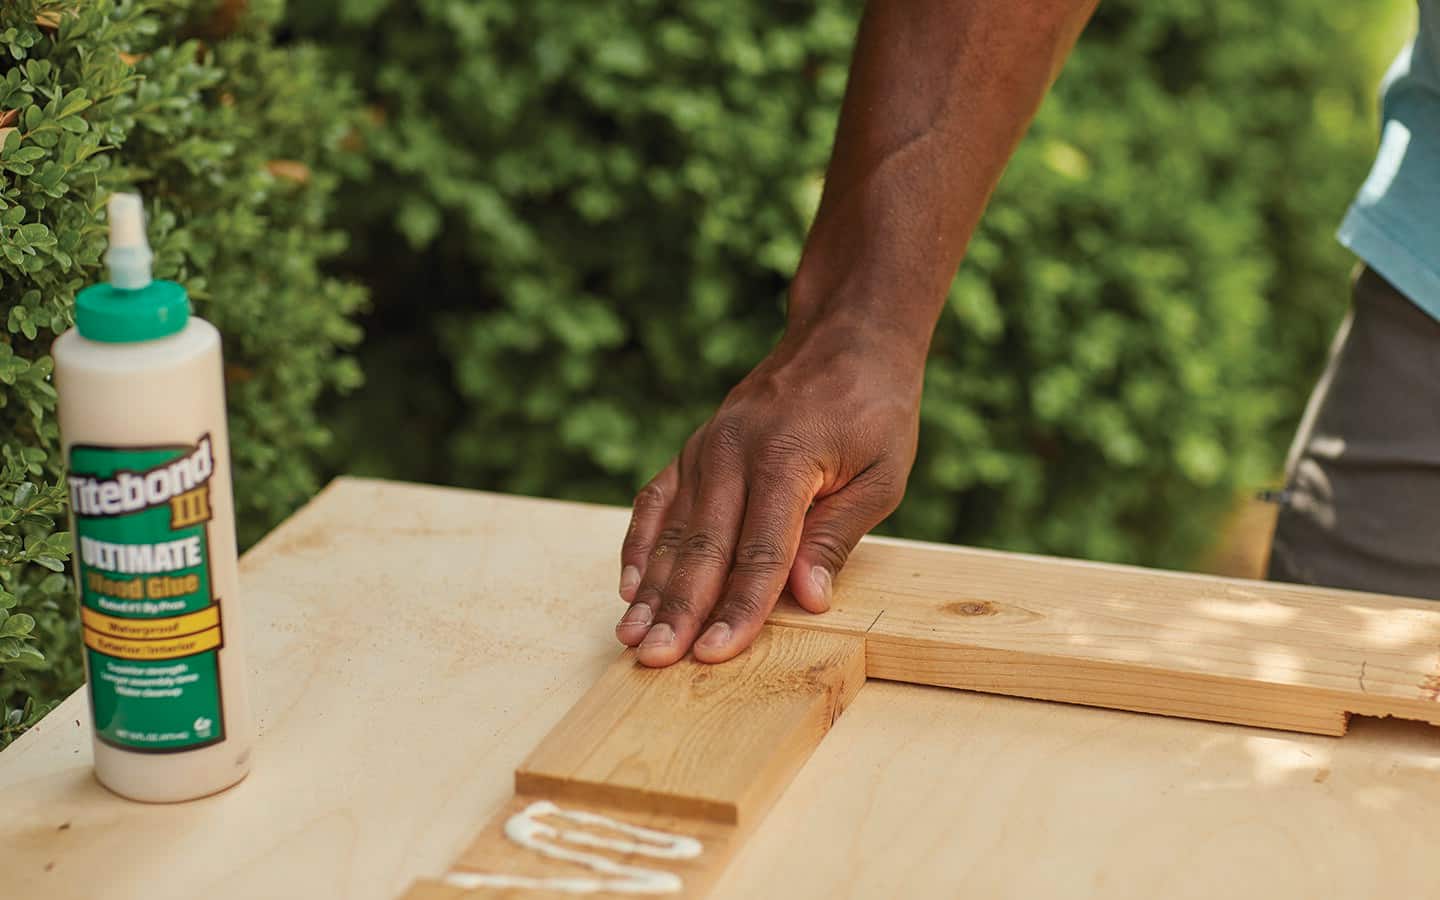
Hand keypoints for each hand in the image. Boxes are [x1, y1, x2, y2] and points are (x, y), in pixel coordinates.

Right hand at [616, 320, 922, 665]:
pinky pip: (658, 501)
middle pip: (703, 546)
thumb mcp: (880, 475)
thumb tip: (808, 600)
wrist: (846, 336)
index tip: (715, 655)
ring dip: (651, 588)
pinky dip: (641, 545)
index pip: (760, 551)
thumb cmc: (874, 409)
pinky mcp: (695, 448)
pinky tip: (629, 586)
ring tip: (632, 638)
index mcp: (786, 457)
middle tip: (655, 660)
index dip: (738, 608)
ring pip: (674, 529)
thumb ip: (836, 537)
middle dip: (679, 609)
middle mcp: (734, 450)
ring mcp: (707, 446)